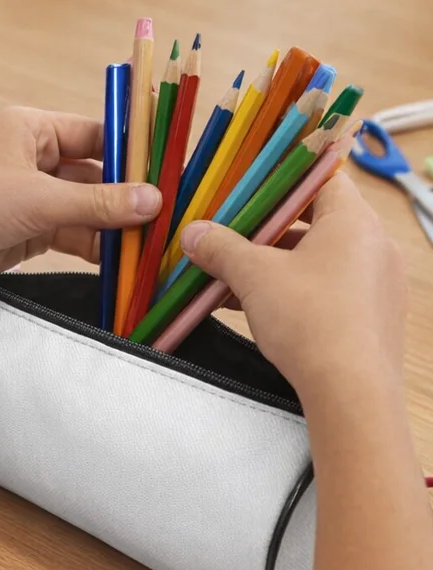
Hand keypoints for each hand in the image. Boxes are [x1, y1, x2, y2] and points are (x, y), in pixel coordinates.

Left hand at [0, 107, 161, 292]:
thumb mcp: (38, 200)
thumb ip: (98, 204)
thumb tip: (153, 201)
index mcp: (31, 129)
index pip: (95, 132)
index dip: (133, 150)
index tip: (170, 167)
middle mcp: (32, 158)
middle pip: (94, 173)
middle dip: (127, 195)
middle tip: (170, 213)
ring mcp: (29, 196)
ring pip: (84, 208)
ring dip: (113, 225)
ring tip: (154, 241)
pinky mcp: (26, 230)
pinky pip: (70, 233)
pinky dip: (93, 245)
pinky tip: (123, 259)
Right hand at [179, 172, 406, 397]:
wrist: (351, 393)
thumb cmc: (309, 320)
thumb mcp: (254, 277)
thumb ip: (221, 248)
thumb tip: (193, 233)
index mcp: (354, 220)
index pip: (322, 176)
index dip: (283, 176)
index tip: (248, 185)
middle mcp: (375, 244)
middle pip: (317, 218)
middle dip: (269, 227)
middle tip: (231, 232)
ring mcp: (377, 282)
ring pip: (319, 256)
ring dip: (276, 262)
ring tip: (233, 275)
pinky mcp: (372, 315)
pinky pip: (329, 287)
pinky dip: (294, 289)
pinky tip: (256, 307)